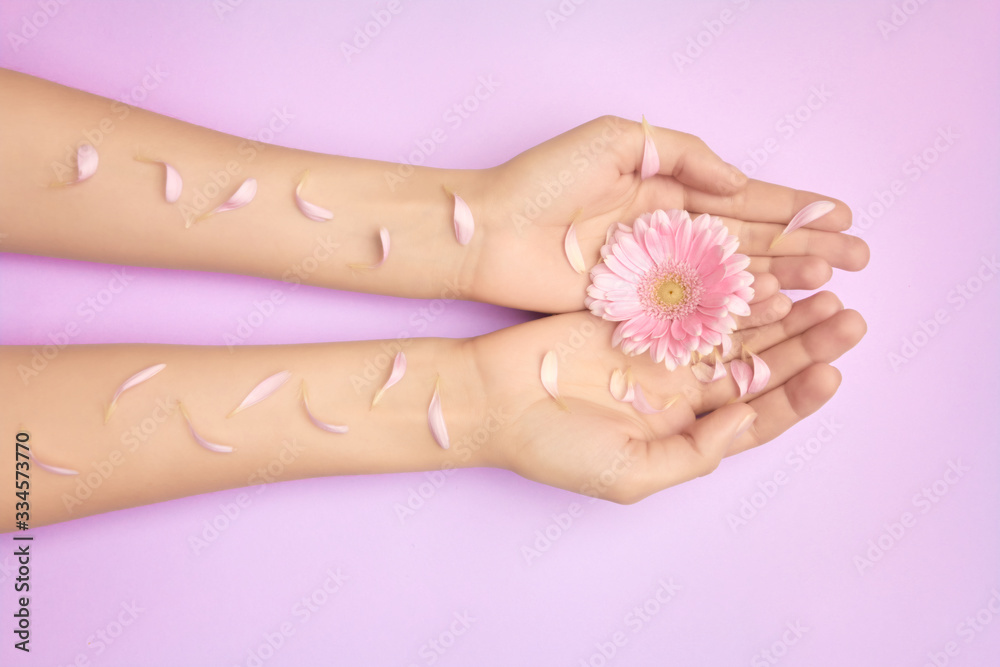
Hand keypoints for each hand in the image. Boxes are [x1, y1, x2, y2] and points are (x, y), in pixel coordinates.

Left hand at [466, 116, 869, 312]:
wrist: (489, 232)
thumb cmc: (543, 180)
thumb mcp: (616, 141)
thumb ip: (683, 156)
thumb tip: (739, 182)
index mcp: (667, 189)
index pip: (743, 200)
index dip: (793, 208)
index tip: (841, 216)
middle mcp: (669, 234)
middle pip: (749, 244)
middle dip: (803, 249)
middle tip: (857, 259)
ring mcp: (656, 274)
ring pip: (731, 280)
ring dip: (782, 282)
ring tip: (830, 288)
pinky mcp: (637, 308)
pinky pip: (696, 312)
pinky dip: (736, 314)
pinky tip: (776, 314)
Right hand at [466, 292, 865, 502]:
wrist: (493, 399)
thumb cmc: (555, 448)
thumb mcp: (630, 474)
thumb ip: (697, 451)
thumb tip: (748, 417)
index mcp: (685, 433)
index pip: (758, 416)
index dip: (798, 397)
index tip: (832, 373)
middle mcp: (681, 391)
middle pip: (758, 366)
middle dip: (805, 344)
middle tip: (847, 319)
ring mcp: (661, 350)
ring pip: (735, 329)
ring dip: (779, 314)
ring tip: (823, 290)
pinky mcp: (637, 314)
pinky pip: (694, 299)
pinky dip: (727, 290)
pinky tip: (762, 277)